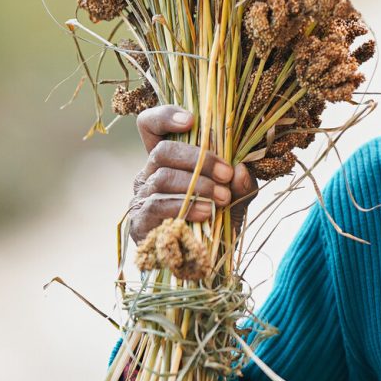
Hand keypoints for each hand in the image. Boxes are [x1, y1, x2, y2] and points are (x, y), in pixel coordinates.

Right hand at [127, 105, 257, 244]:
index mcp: (168, 161)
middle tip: (227, 174)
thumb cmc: (217, 222)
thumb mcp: (236, 198)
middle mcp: (148, 174)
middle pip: (162, 151)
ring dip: (198, 185)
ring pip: (163, 177)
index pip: (150, 126)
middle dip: (199, 159)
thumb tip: (240, 169)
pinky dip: (186, 206)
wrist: (206, 264)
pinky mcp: (139, 223)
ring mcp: (141, 198)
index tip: (192, 120)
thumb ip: (241, 183)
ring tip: (223, 198)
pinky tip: (206, 213)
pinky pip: (158, 206)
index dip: (164, 115)